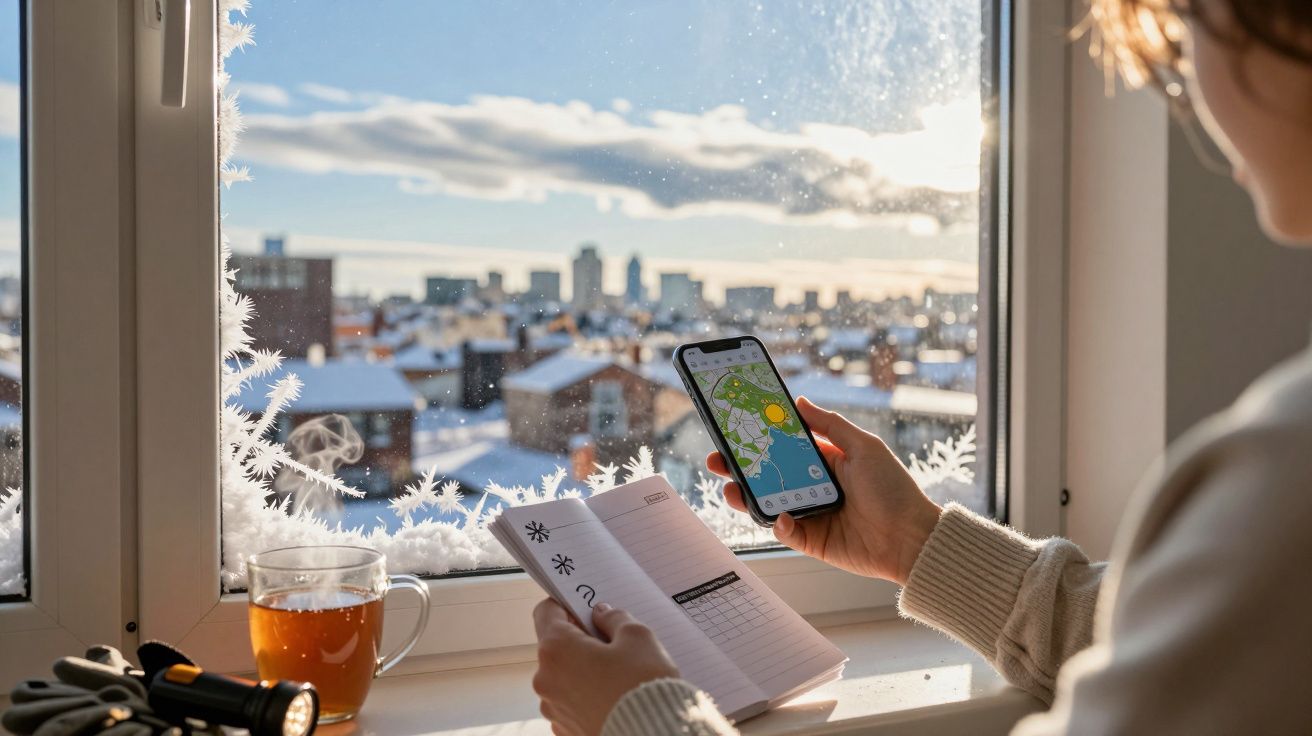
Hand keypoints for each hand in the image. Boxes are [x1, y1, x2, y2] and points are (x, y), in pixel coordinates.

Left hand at [532, 599, 679, 735]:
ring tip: (618, 677)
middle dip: (581, 641)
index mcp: (557, 649)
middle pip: (556, 647)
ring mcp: (553, 708)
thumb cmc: (642, 687)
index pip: (547, 612)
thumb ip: (614, 618)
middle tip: (613, 645)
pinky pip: (572, 703)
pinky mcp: (564, 730)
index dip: (566, 606)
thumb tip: (602, 615)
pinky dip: (588, 697)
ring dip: (584, 671)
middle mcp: (546, 679)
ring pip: (564, 676)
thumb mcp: (637, 637)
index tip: (584, 609)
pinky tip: (613, 698)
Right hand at [706, 396, 941, 584]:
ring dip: (746, 496)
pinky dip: (779, 524)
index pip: (783, 446)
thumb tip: (799, 401)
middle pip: (767, 474)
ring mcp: (810, 514)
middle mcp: (813, 487)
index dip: (759, 437)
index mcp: (824, 461)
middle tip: (717, 460)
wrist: (912, 539)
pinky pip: (785, 532)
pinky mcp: (812, 541)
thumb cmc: (894, 490)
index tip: (735, 427)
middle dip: (739, 467)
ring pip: (768, 503)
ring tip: (731, 489)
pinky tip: (780, 517)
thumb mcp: (864, 447)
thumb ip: (830, 425)